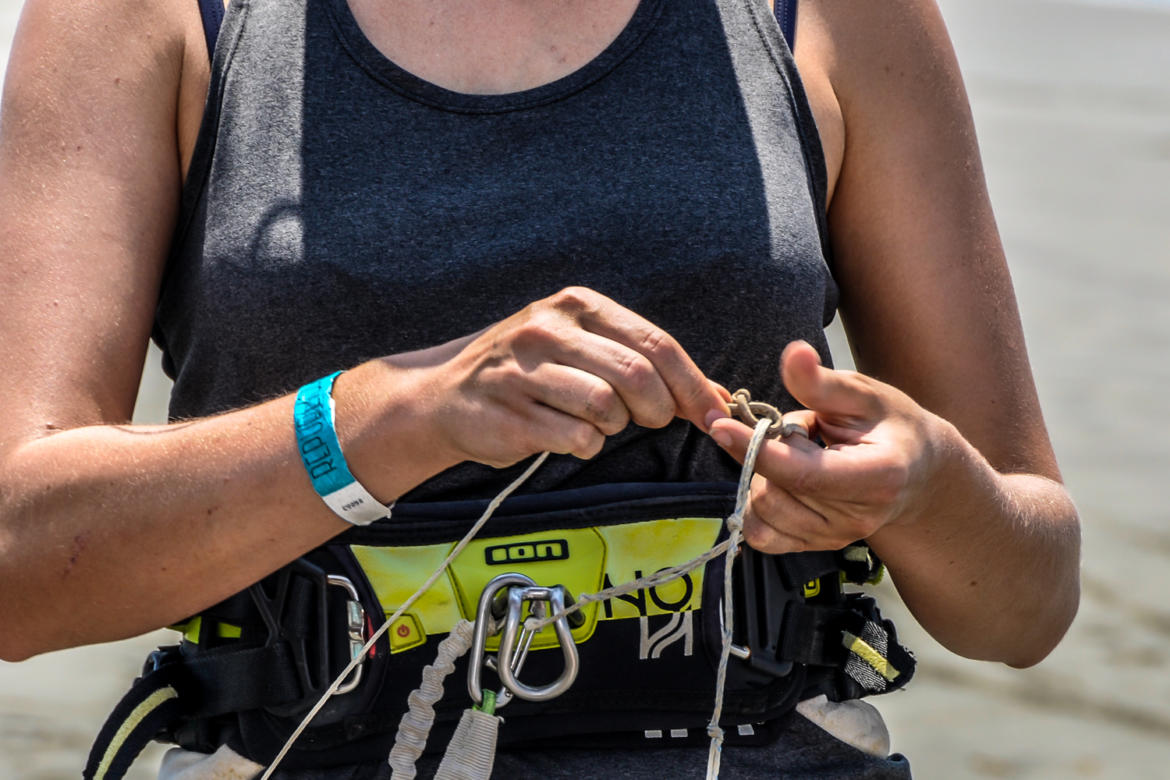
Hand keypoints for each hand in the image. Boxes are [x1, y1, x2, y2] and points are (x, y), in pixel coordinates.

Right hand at [402, 287, 727, 467]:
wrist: (445, 396)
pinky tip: (562, 433)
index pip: (655, 342)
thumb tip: (720, 398)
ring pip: (606, 406)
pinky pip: (576, 437)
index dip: (693, 384)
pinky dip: (583, 444)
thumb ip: (645, 363)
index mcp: (577, 304)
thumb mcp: (583, 347)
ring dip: (613, 426)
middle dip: (657, 408)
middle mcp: (549, 328)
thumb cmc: (530, 373)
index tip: (716, 414)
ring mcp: (524, 369)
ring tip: (592, 420)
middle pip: (637, 374)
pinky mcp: (509, 412)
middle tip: (648, 419)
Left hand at [707, 341, 944, 553]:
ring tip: (799, 456)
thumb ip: (821, 381)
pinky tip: (780, 482)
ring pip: (763, 513)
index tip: (719, 424)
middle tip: (796, 433)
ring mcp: (837, 537)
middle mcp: (857, 517)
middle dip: (764, 455)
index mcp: (878, 476)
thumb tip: (793, 353)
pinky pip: (763, 535)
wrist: (917, 471)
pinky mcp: (817, 547)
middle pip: (775, 492)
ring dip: (763, 478)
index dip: (755, 450)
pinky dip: (758, 506)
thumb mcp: (862, 393)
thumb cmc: (890, 425)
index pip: (803, 474)